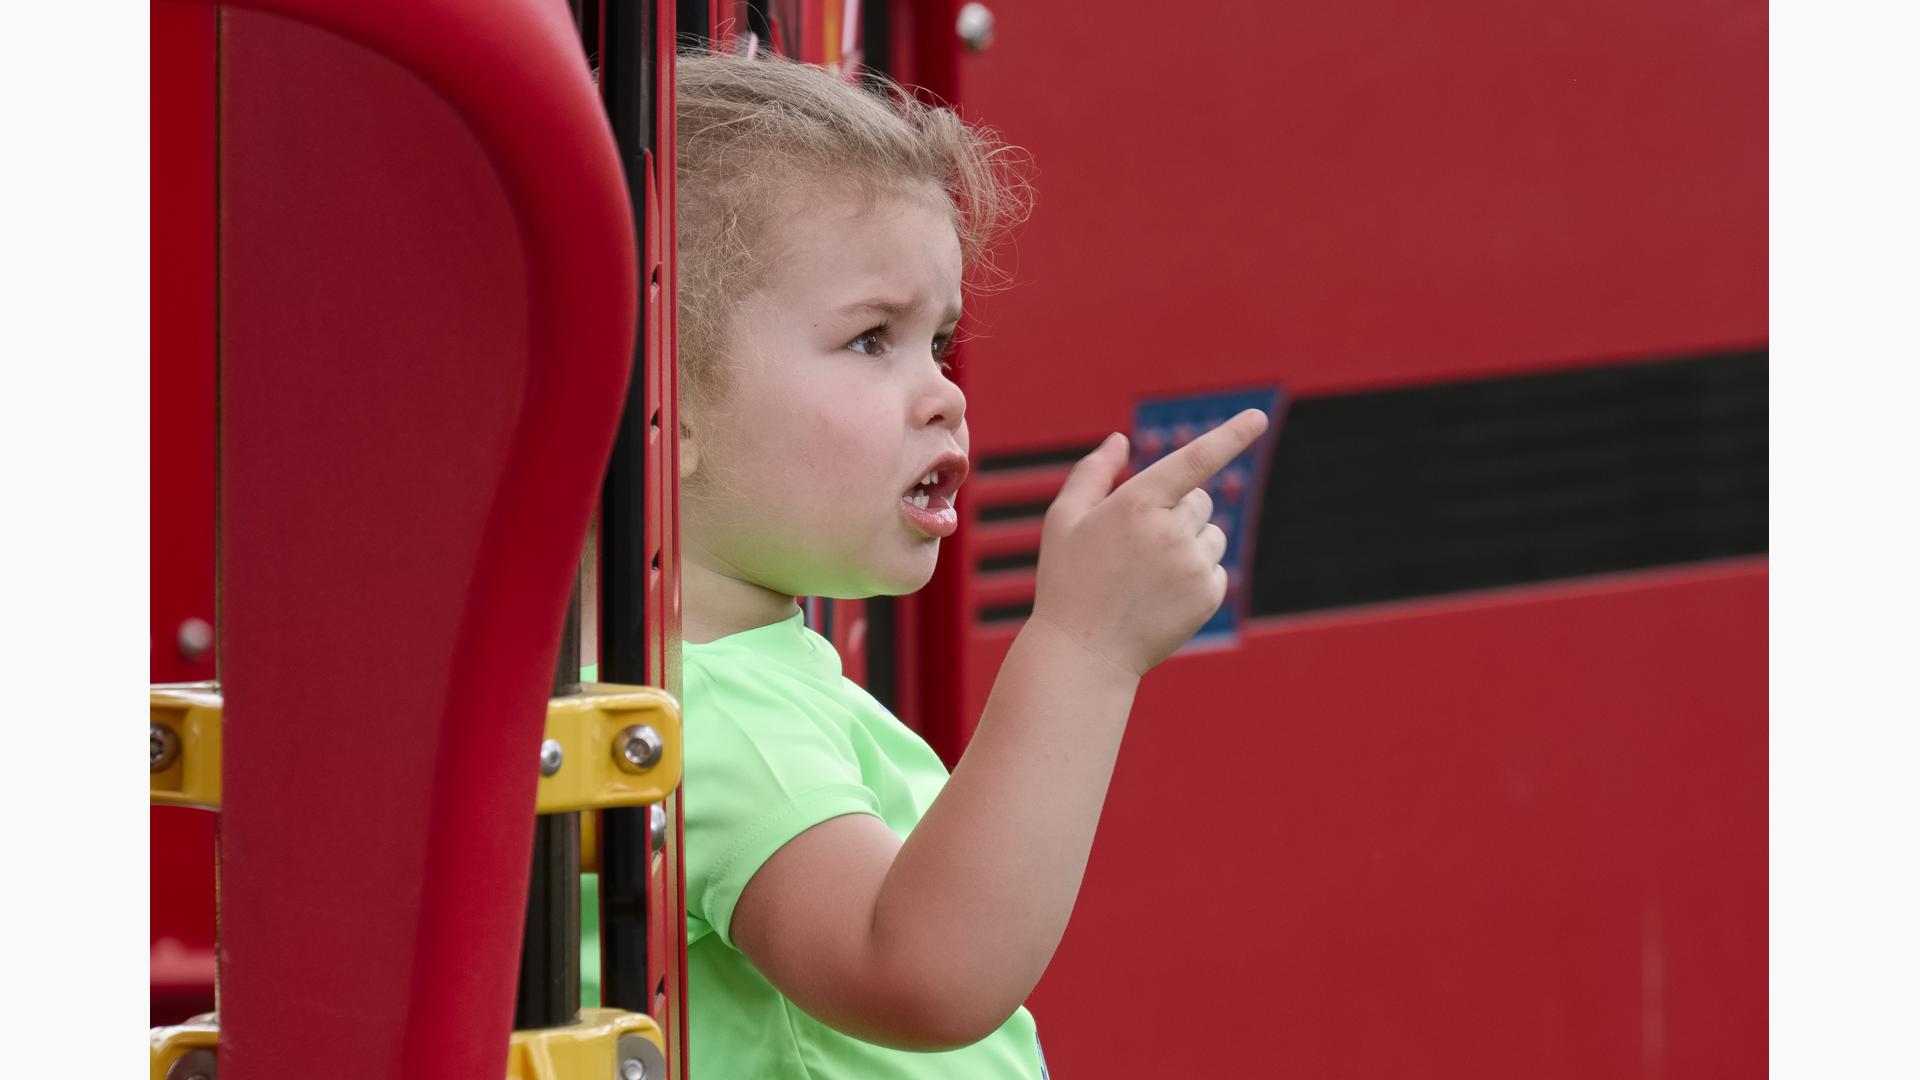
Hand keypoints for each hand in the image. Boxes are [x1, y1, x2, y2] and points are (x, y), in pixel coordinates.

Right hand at [1028, 409, 1269, 677]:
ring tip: (1149, 575)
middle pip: (1200, 500)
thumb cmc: (1068, 580)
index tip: (1259, 418)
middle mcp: (1170, 531)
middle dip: (1179, 511)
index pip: (1194, 460)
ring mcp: (1192, 565)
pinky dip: (1196, 575)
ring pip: (1213, 534)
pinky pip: (1216, 568)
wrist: (1084, 652)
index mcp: (1136, 504)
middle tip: (1140, 545)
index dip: (1230, 435)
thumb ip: (1092, 473)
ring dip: (1190, 543)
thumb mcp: (1064, 520)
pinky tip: (1162, 596)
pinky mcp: (1207, 596)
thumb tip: (1121, 439)